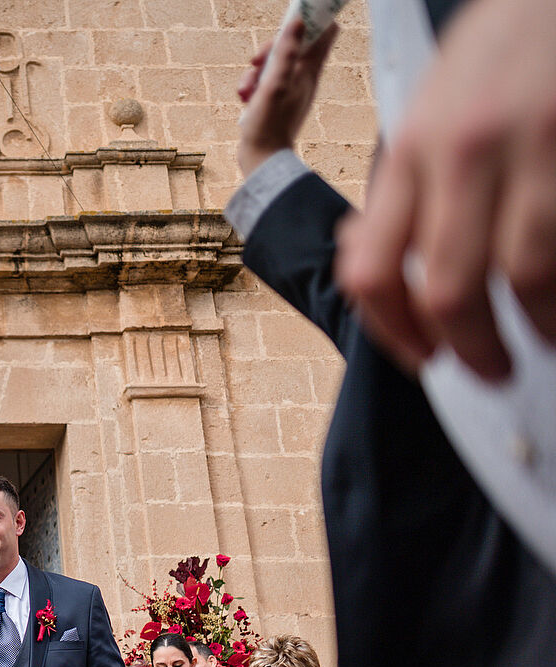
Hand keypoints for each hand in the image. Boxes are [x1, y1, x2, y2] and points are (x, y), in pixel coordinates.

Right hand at [236, 19, 339, 175]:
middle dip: (270, 49)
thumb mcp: (274, 84)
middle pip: (292, 45)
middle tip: (256, 60)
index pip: (326, 32)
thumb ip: (286, 52)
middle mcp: (304, 77)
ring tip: (245, 91)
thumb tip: (298, 21)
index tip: (294, 19)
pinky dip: (252, 86)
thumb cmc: (268, 125)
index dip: (313, 20)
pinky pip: (264, 82)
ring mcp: (290, 89)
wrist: (262, 160)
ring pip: (273, 64)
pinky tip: (244, 100)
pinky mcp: (276, 101)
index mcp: (310, 71)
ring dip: (254, 71)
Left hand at [335, 0, 555, 379]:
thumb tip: (367, 261)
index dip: (391, 332)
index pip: (372, 270)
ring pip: (524, 277)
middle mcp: (461, 153)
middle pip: (447, 289)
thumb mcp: (430, 113)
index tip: (421, 358)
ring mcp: (531, 147)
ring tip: (546, 341)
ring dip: (539, 328)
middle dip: (470, 350)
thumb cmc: (498, 55)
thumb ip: (402, 188)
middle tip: (491, 372)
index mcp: (409, 152)